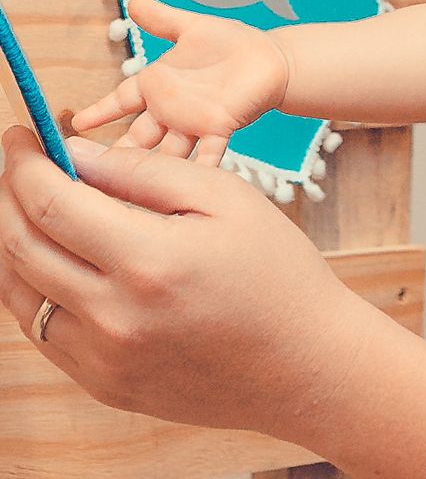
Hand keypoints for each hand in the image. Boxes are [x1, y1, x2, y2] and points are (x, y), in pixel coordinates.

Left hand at [0, 127, 370, 434]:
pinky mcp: (102, 383)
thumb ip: (146, 172)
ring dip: (14, 240)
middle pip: (21, 245)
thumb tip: (76, 155)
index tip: (22, 133)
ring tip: (31, 207)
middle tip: (20, 162)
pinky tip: (57, 258)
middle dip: (10, 193)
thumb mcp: (228, 198)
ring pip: (19, 291)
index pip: (50, 203)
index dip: (25, 163)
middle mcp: (113, 317)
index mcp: (149, 262)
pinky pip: (43, 328)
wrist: (305, 363)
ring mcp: (102, 358)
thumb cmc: (277, 273)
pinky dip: (34, 285)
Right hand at [70, 0, 291, 165]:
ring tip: (121, 189)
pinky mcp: (220, 127)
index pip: (120, 100)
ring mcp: (193, 122)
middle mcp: (170, 109)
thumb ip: (162, 19)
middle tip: (86, 171)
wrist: (272, 59)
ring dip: (145, 170)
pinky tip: (185, 186)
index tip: (73, 124)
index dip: (99, 111)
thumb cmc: (232, 44)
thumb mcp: (192, 28)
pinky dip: (197, 169)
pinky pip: (207, 153)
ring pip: (162, 152)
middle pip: (135, 136)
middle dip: (112, 154)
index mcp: (158, 84)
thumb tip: (135, 0)